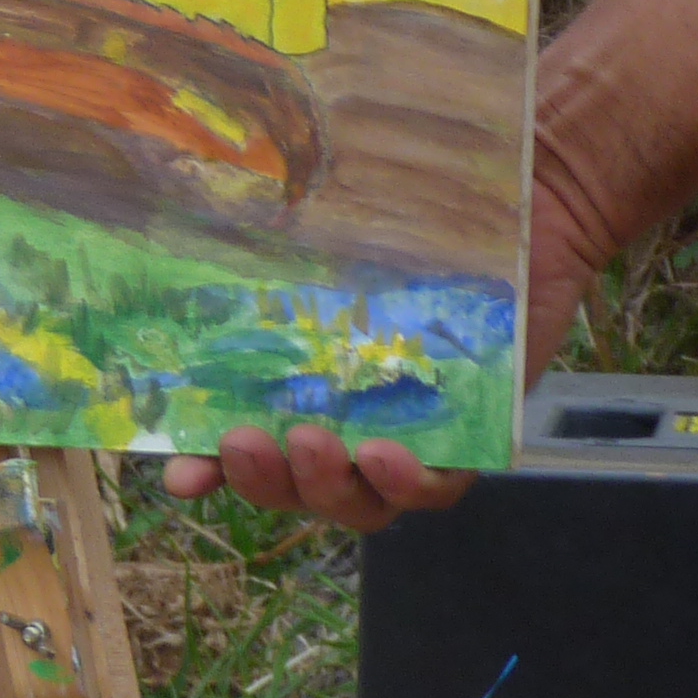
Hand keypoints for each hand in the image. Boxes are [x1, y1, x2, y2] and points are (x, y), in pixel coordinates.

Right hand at [156, 144, 621, 528]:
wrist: (520, 196)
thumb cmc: (416, 207)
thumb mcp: (333, 227)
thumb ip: (276, 245)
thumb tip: (199, 230)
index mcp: (307, 377)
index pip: (247, 444)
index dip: (208, 470)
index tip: (178, 474)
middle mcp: (352, 418)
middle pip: (297, 485)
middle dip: (264, 478)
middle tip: (244, 440)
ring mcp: (411, 435)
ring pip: (359, 500)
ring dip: (324, 485)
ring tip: (310, 442)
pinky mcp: (473, 440)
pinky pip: (436, 488)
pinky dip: (405, 482)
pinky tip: (384, 454)